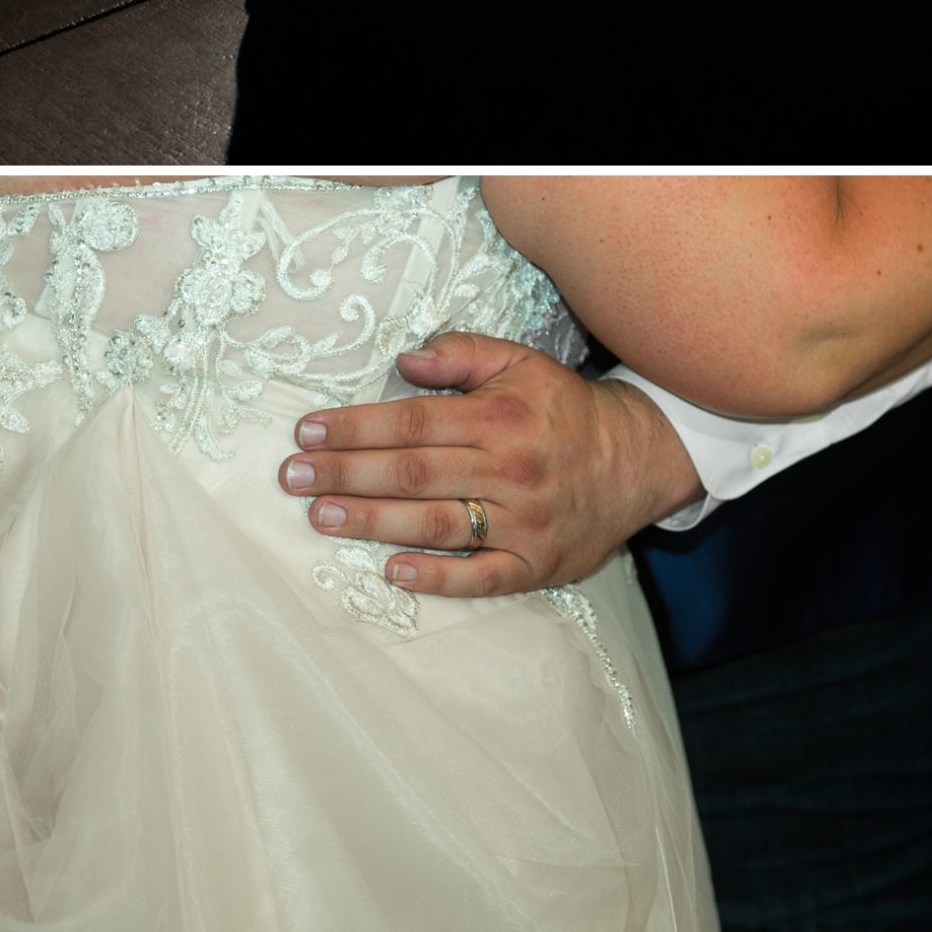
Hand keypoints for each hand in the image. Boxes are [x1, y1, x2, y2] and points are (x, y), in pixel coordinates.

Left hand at [277, 332, 704, 598]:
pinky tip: (392, 571)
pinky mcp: (535, 563)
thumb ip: (465, 354)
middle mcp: (511, 468)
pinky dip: (436, 576)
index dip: (356, 427)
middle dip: (347, 474)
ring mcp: (523, 520)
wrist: (638, 460)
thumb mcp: (524, 363)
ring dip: (373, 522)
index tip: (308, 432)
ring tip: (321, 517)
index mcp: (503, 415)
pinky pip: (481, 576)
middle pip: (414, 472)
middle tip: (294, 478)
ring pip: (437, 522)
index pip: (415, 421)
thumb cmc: (565, 409)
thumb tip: (405, 359)